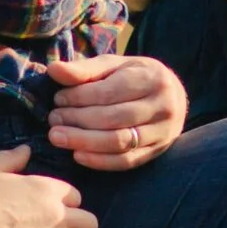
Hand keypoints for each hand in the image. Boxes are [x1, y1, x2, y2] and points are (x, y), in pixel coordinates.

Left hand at [46, 54, 187, 169]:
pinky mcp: (156, 152)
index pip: (109, 92)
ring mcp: (162, 132)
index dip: (79, 97)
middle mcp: (162, 106)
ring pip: (119, 142)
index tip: (57, 99)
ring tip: (58, 137)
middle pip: (113, 118)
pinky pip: (126, 162)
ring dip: (84, 142)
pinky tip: (77, 155)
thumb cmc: (136, 77)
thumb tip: (53, 70)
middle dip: (78, 120)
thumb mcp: (114, 65)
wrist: (173, 97)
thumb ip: (85, 69)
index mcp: (152, 78)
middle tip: (54, 120)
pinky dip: (99, 161)